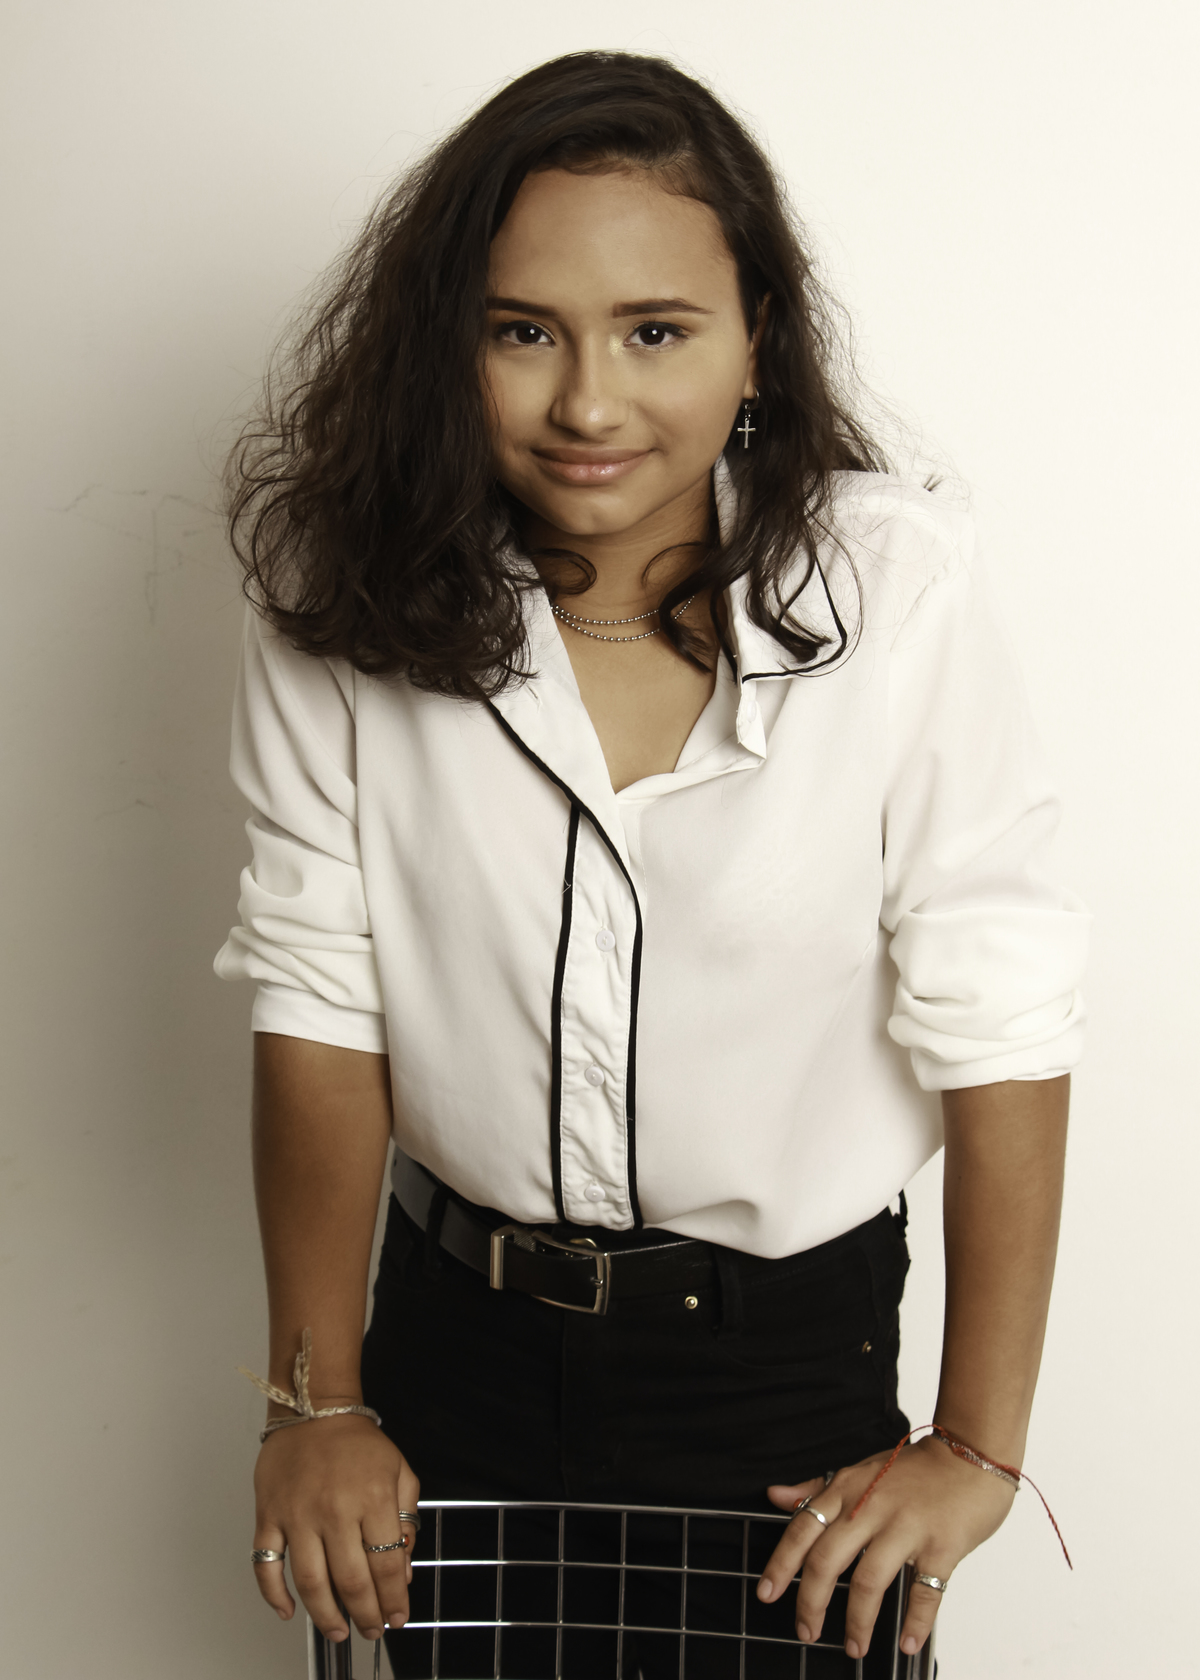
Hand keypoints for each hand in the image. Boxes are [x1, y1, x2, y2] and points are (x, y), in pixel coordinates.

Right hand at [251, 1413, 420, 1643]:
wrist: (314, 1408)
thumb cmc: (357, 1441)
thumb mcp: (398, 1470)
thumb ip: (406, 1519)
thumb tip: (402, 1570)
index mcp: (372, 1497)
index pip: (386, 1564)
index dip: (393, 1599)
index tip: (397, 1618)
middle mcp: (335, 1509)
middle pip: (350, 1580)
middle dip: (365, 1615)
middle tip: (370, 1631)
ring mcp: (298, 1514)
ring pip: (310, 1581)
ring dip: (325, 1616)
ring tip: (340, 1632)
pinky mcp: (269, 1515)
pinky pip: (265, 1565)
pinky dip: (274, 1595)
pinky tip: (289, 1612)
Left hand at [758, 1436, 1014, 1658]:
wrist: (971, 1454)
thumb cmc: (914, 1468)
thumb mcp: (860, 1470)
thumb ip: (816, 1488)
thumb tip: (774, 1496)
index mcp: (847, 1489)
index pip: (803, 1528)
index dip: (781, 1564)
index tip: (766, 1595)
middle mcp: (871, 1507)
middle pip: (828, 1561)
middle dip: (811, 1603)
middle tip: (805, 1632)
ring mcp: (907, 1527)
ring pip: (869, 1581)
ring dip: (858, 1622)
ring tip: (854, 1647)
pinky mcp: (942, 1546)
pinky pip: (925, 1592)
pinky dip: (915, 1623)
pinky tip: (907, 1643)